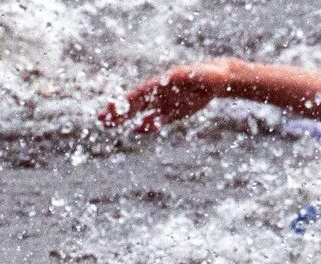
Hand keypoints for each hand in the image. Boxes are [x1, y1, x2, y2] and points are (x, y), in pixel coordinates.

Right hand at [103, 62, 230, 132]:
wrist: (218, 80)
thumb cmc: (210, 76)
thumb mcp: (200, 76)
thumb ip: (188, 77)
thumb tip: (175, 75)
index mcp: (161, 84)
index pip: (138, 94)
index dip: (124, 101)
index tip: (111, 106)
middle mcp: (160, 93)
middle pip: (134, 104)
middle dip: (118, 112)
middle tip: (101, 119)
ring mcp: (165, 102)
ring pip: (141, 113)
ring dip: (127, 119)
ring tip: (110, 125)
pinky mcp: (173, 112)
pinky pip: (157, 120)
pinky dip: (147, 125)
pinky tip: (138, 130)